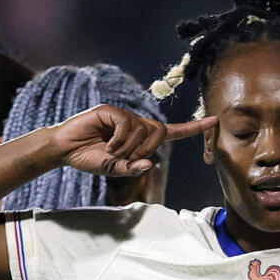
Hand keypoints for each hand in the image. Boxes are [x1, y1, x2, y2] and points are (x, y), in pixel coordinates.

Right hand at [50, 104, 216, 175]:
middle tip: (125, 158)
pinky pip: (127, 125)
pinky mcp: (111, 111)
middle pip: (160, 133)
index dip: (193, 128)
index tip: (214, 120)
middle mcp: (136, 123)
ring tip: (109, 151)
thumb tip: (151, 163)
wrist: (65, 151)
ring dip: (127, 148)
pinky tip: (105, 144)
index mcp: (141, 137)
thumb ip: (132, 167)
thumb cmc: (89, 159)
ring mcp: (124, 115)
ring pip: (143, 130)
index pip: (172, 131)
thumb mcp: (113, 168)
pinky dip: (118, 140)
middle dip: (146, 149)